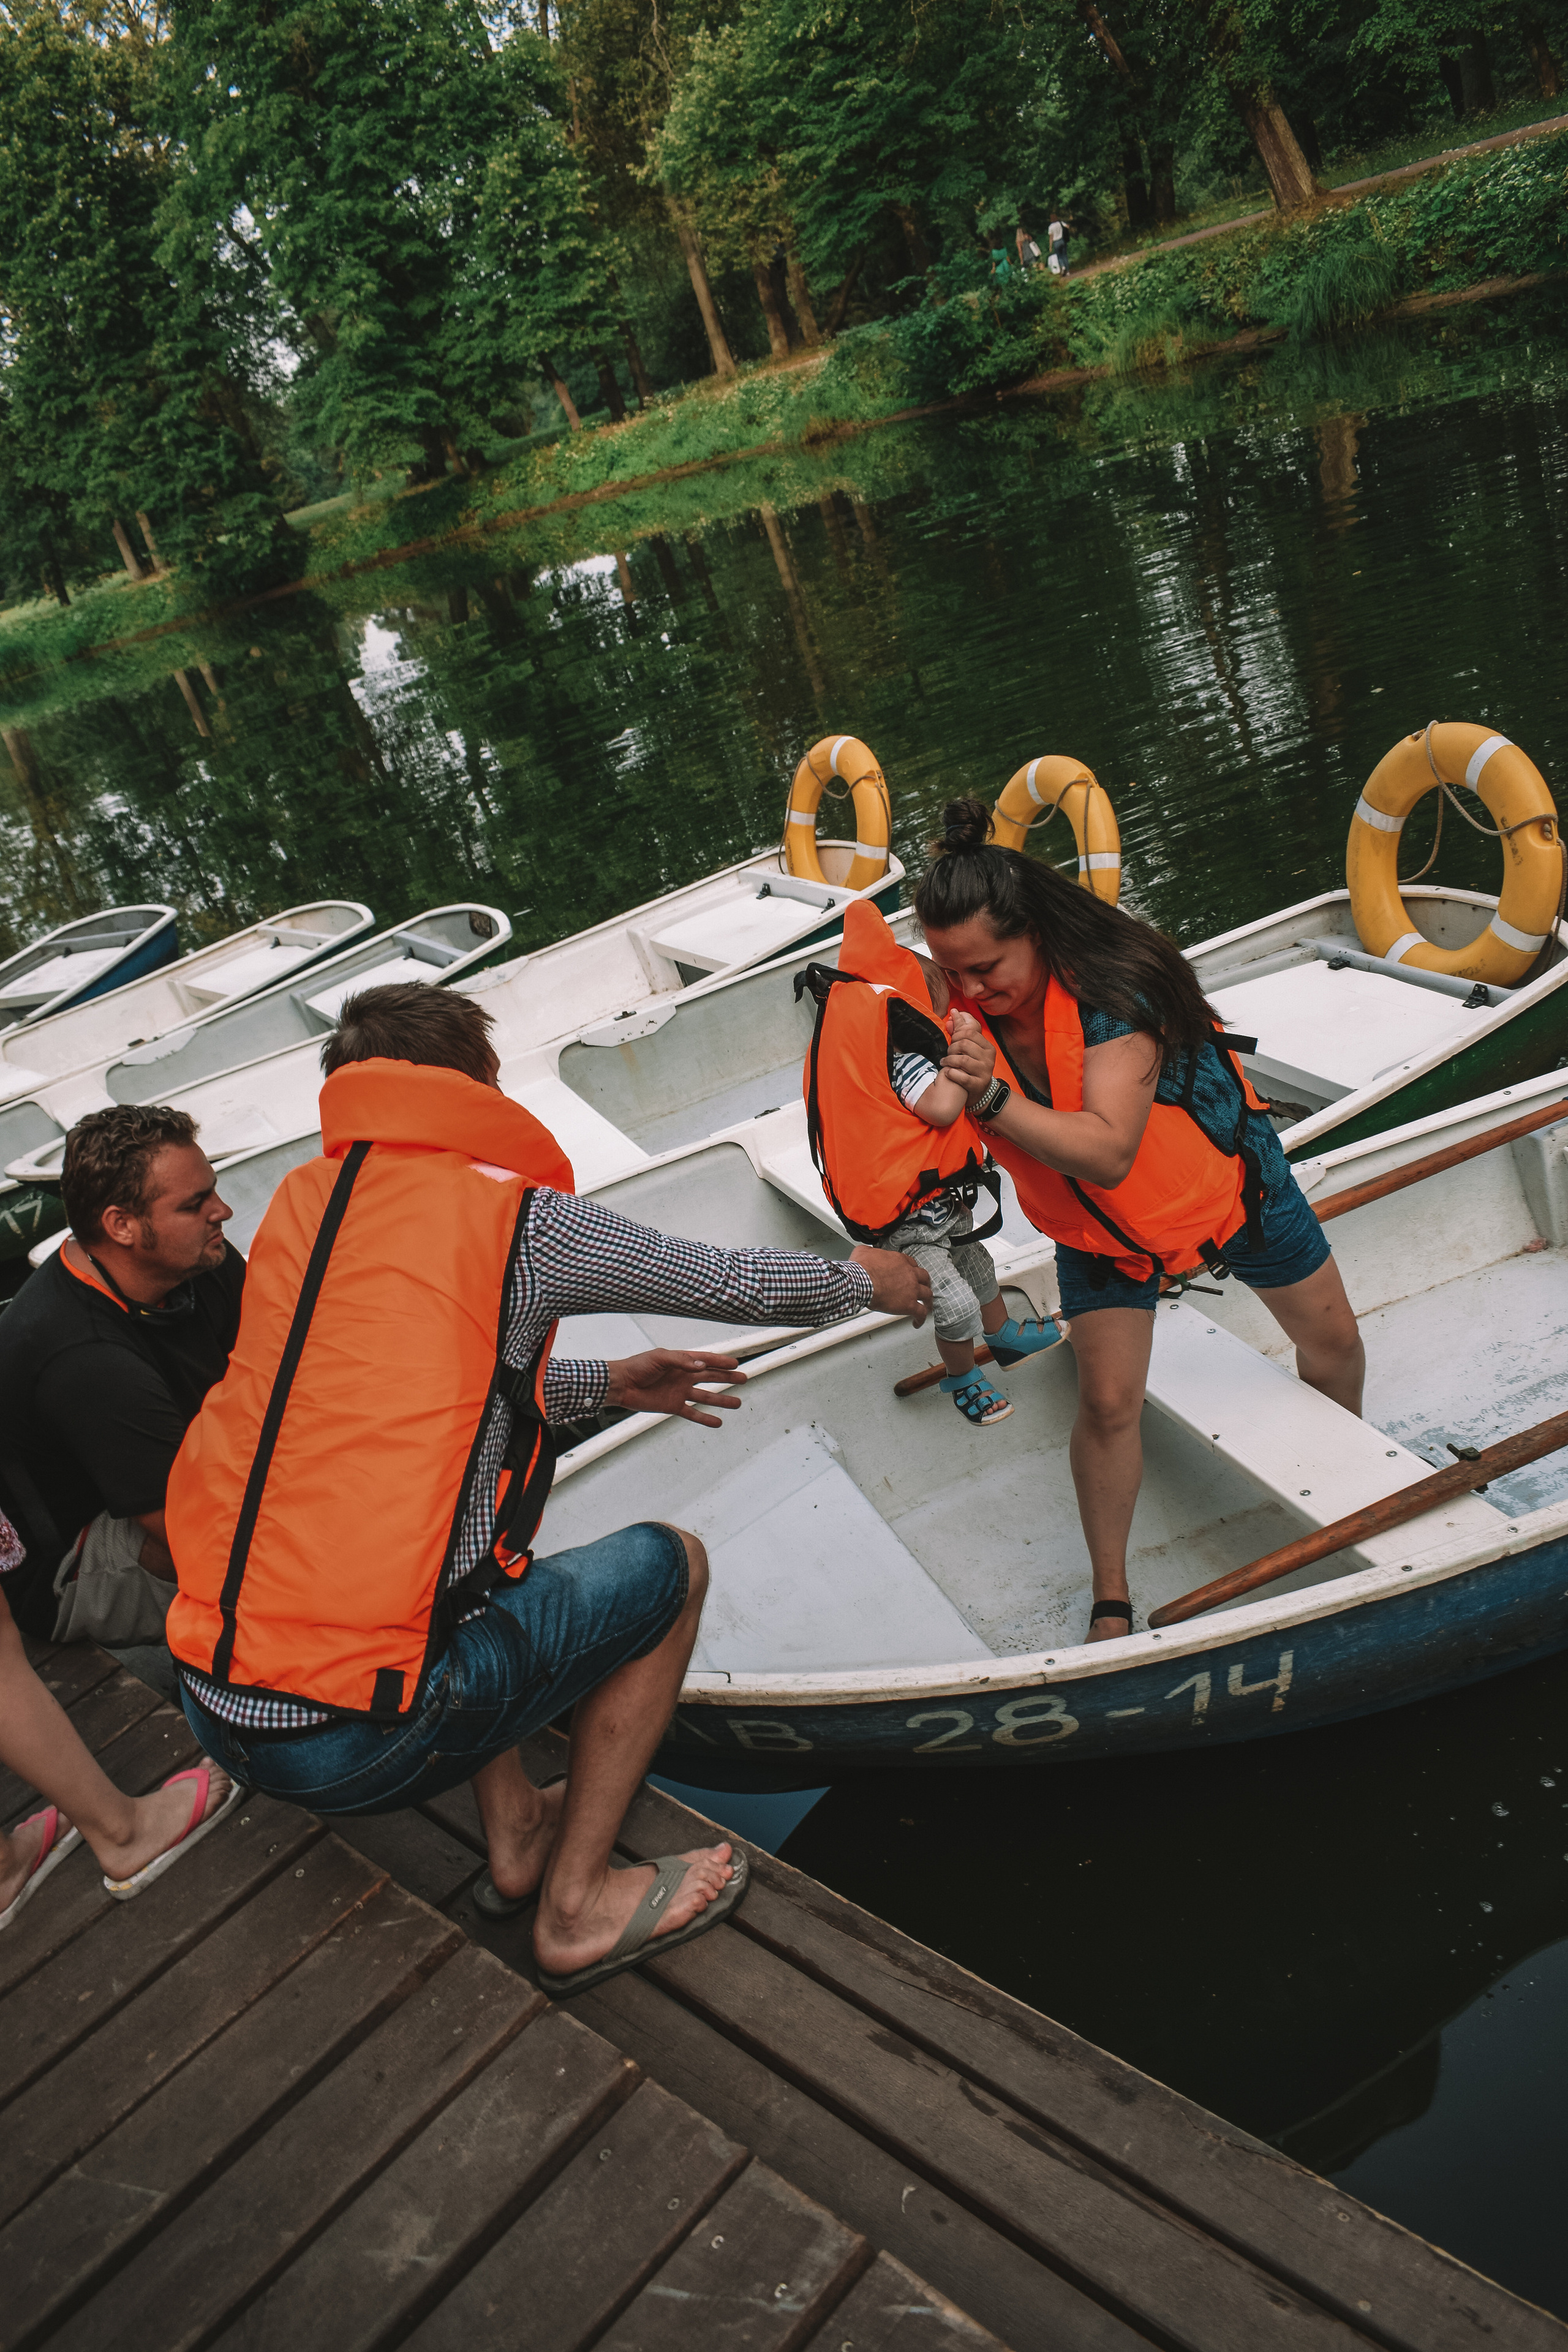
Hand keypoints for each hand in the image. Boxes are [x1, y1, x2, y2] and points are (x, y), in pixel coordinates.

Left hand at [603, 1349, 744, 1426]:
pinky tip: (718, 1422)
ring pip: (706, 1396)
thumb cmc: (637, 1367)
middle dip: (727, 1377)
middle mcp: (683, 1376)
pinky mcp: (672, 1406)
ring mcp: (679, 1392)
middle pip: (710, 1376)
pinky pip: (692, 1413)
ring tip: (737, 1403)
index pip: (706, 1360)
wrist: (621, 1385)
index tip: (736, 1363)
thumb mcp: (660, 1358)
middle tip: (744, 1379)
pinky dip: (705, 1418)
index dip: (721, 1361)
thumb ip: (681, 1361)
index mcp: (681, 1361)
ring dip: (721, 1400)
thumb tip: (702, 1366)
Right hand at [850, 1245, 932, 1327]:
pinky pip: (921, 1312)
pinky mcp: (909, 1304)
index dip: (911, 1269)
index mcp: (900, 1261)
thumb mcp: (864, 1252)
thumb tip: (866, 1251)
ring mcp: (912, 1289)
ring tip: (925, 1304)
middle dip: (924, 1282)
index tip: (909, 1273)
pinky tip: (917, 1322)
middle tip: (922, 1286)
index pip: (912, 1264)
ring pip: (927, 1294)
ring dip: (927, 1299)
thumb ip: (870, 1251)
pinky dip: (920, 1318)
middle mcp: (909, 1274)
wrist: (861, 1282)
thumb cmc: (862, 1269)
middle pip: (924, 1277)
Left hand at [941, 1009, 995, 1101]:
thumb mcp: (970, 1048)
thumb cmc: (972, 1066)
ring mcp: (984, 1072)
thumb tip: (954, 1011)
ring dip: (948, 1061)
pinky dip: (951, 1073)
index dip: (956, 1035)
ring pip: (962, 1060)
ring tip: (945, 1063)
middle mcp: (989, 1058)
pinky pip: (961, 1076)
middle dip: (951, 1048)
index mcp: (988, 1047)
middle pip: (964, 1045)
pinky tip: (947, 1073)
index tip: (952, 1041)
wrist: (980, 1091)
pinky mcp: (977, 1085)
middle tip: (947, 1054)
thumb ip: (961, 1029)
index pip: (970, 1033)